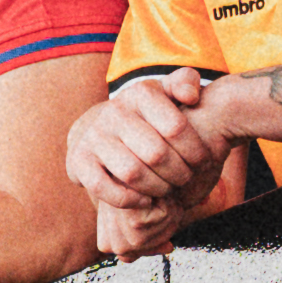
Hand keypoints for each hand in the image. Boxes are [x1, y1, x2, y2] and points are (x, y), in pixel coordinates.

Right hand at [66, 74, 237, 223]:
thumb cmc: (148, 114)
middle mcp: (114, 111)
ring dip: (158, 188)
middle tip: (186, 179)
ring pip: (133, 173)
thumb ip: (185, 82)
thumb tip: (190, 96)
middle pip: (157, 154)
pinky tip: (145, 199)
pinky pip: (103, 187)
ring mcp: (94, 135)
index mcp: (140, 93)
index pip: (176, 128)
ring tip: (169, 189)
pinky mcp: (79, 159)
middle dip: (179, 173)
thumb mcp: (167, 93)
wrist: (103, 128)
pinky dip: (128, 199)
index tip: (202, 163)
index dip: (195, 152)